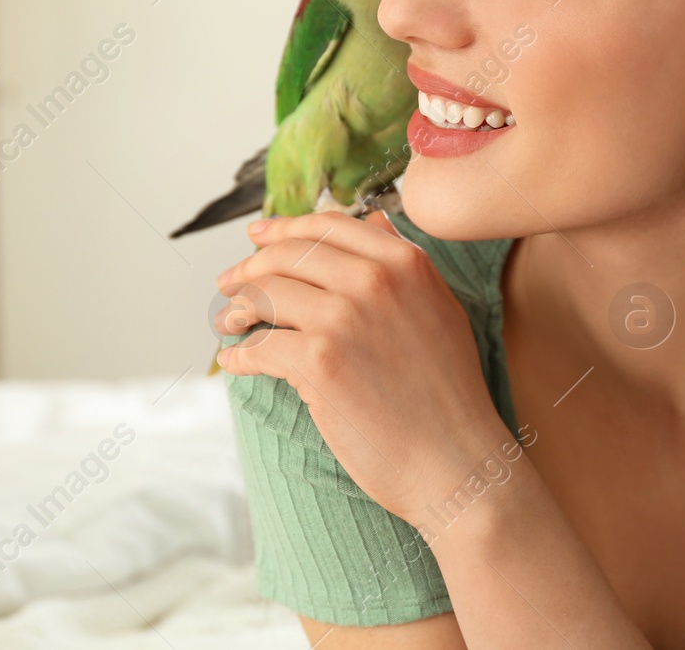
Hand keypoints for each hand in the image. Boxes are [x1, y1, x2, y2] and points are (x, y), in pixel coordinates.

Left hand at [214, 210, 512, 526]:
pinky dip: (239, 355)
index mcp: (406, 263)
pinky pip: (259, 346)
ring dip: (236, 309)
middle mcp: (375, 279)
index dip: (283, 228)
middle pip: (287, 255)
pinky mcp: (319, 362)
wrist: (457, 461)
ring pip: (266, 295)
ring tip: (228, 323)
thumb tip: (374, 222)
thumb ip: (404, 264)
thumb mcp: (439, 311)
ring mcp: (345, 318)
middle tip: (229, 284)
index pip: (327, 226)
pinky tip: (236, 362)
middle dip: (248, 268)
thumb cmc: (448, 395)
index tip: (256, 234)